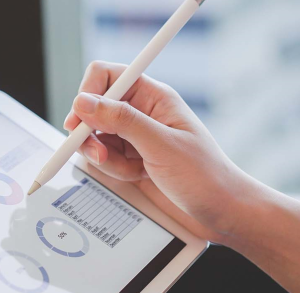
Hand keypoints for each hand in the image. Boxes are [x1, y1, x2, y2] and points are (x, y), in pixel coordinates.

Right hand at [63, 61, 260, 243]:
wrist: (219, 209)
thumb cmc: (205, 175)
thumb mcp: (162, 145)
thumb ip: (122, 121)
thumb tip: (84, 102)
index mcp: (153, 97)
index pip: (107, 76)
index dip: (87, 93)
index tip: (79, 120)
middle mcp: (140, 113)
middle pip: (93, 109)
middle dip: (90, 133)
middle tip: (100, 154)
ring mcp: (133, 137)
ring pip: (94, 137)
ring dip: (104, 157)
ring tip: (131, 170)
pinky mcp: (128, 159)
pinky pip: (103, 159)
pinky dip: (112, 171)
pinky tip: (136, 177)